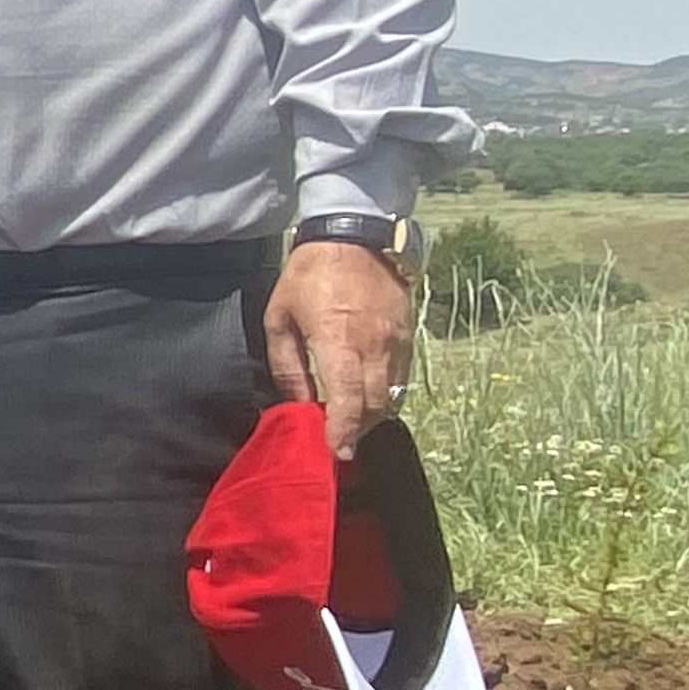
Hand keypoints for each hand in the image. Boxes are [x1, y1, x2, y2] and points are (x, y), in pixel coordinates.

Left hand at [263, 238, 414, 458]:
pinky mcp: (408, 335)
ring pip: (393, 394)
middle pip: (376, 404)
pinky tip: (369, 396)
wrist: (355, 237)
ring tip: (352, 422)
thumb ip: (288, 366)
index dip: (345, 430)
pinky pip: (402, 377)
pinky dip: (387, 394)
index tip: (339, 452)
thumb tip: (300, 403)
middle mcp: (374, 344)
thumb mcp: (280, 317)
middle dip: (359, 430)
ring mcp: (396, 340)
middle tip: (340, 442)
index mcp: (338, 339)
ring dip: (374, 415)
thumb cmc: (309, 276)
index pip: (349, 397)